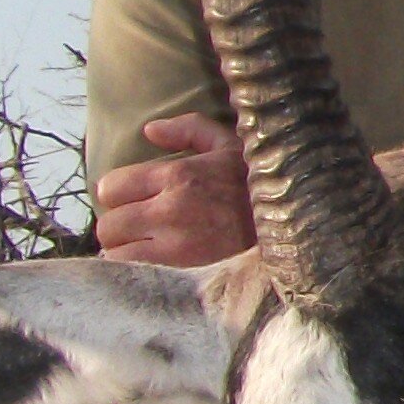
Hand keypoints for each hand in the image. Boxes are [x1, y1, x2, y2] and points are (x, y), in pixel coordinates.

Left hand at [94, 114, 254, 266]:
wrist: (294, 229)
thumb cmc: (257, 187)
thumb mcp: (230, 147)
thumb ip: (189, 129)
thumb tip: (149, 130)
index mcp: (178, 175)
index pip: (111, 187)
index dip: (118, 194)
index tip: (133, 200)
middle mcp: (170, 210)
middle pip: (108, 225)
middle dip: (120, 226)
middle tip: (138, 228)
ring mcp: (174, 246)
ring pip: (115, 252)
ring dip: (126, 251)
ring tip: (144, 248)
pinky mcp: (181, 274)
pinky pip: (132, 274)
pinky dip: (135, 271)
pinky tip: (153, 266)